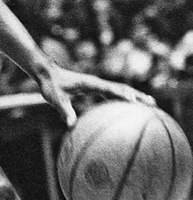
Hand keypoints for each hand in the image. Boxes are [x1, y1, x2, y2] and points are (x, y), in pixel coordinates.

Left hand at [34, 63, 155, 128]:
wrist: (47, 74)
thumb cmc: (51, 86)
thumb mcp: (55, 99)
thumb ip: (63, 111)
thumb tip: (70, 125)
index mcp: (90, 83)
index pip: (109, 88)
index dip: (122, 94)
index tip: (134, 101)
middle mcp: (96, 82)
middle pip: (121, 88)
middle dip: (137, 95)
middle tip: (152, 104)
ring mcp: (97, 84)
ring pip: (120, 89)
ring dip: (134, 95)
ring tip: (150, 104)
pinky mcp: (95, 87)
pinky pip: (112, 93)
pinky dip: (123, 98)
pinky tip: (129, 107)